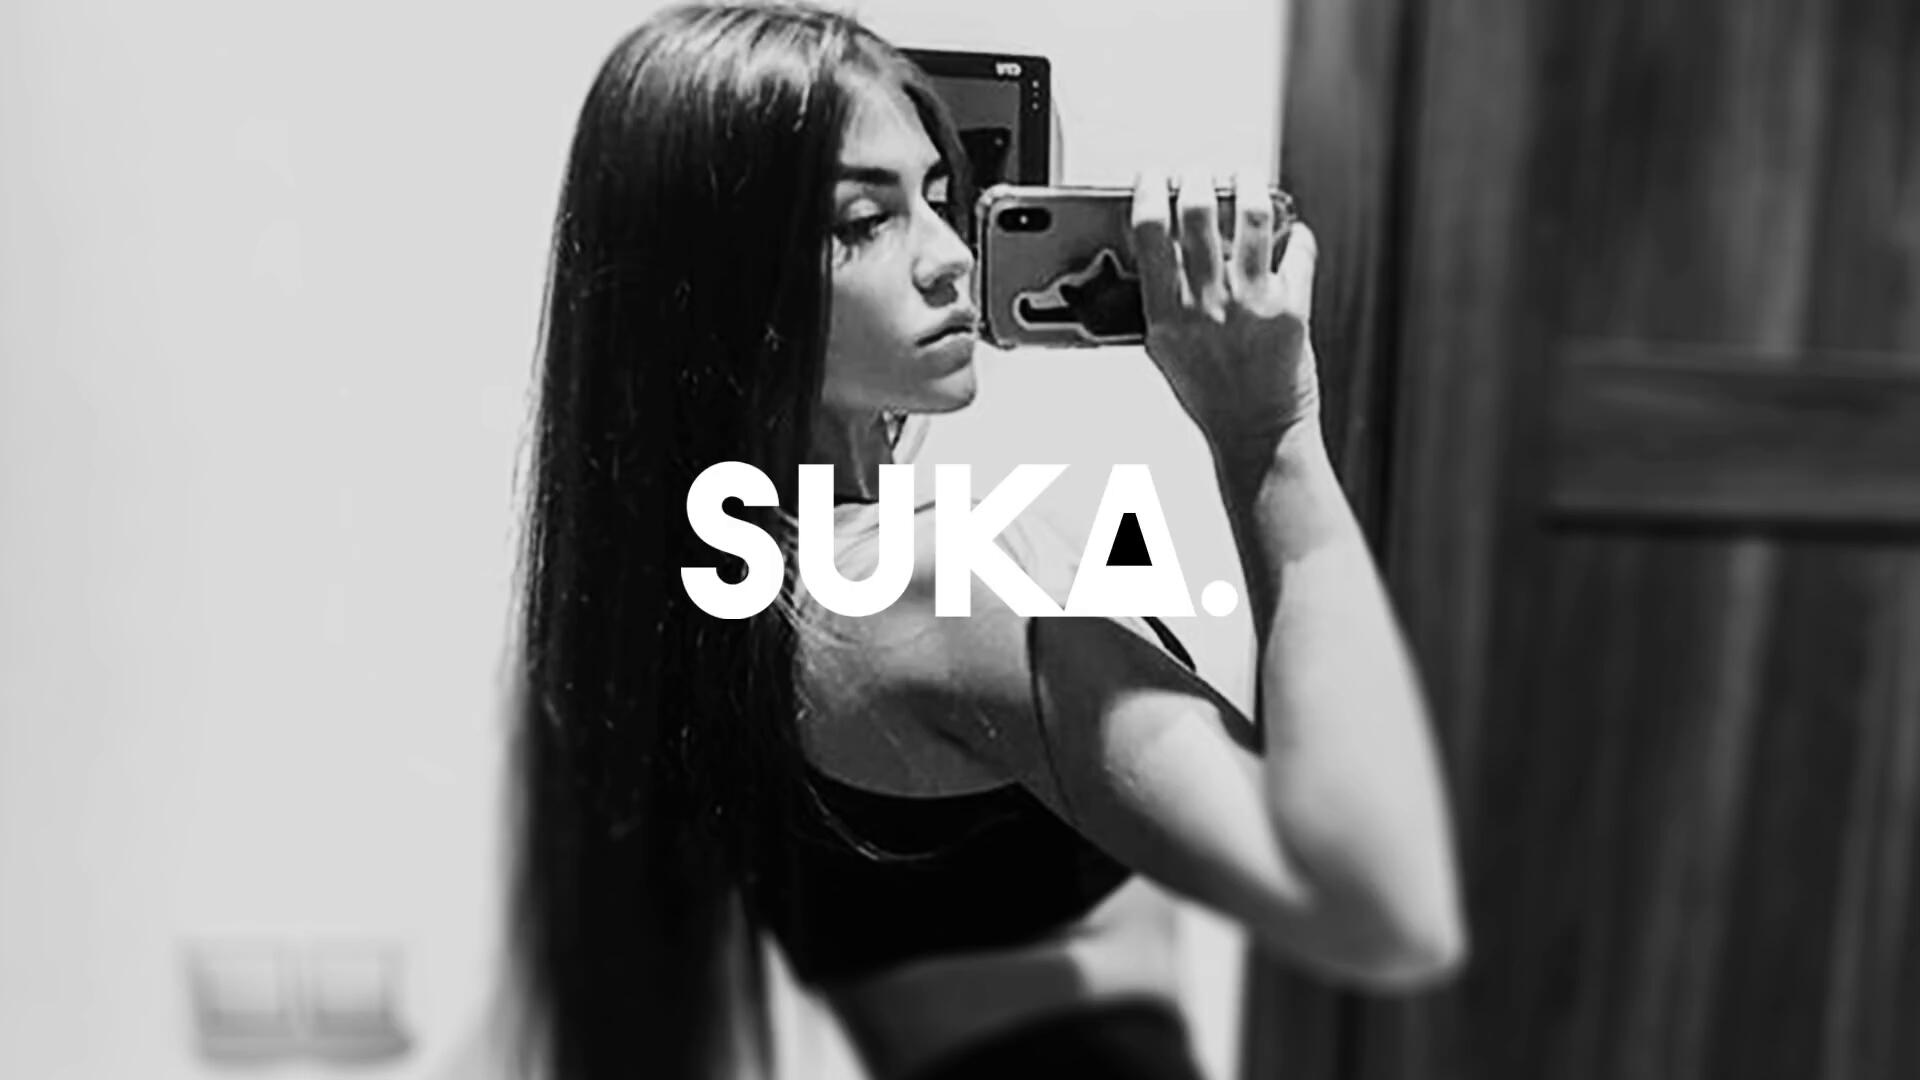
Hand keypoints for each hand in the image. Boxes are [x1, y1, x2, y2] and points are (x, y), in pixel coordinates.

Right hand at [1127, 170, 1321, 463]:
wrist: (1257, 433)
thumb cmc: (1212, 396)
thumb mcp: (1166, 349)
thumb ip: (1162, 300)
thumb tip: (1163, 247)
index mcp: (1165, 315)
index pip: (1148, 231)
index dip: (1149, 190)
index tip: (1152, 175)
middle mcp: (1206, 304)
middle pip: (1196, 212)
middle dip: (1196, 178)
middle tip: (1200, 173)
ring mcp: (1250, 304)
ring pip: (1251, 216)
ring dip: (1249, 186)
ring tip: (1247, 179)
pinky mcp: (1292, 308)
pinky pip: (1298, 247)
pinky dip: (1296, 231)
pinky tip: (1292, 231)